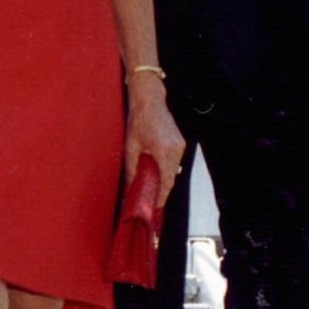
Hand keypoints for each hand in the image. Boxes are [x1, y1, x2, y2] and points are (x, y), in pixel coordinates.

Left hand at [125, 77, 185, 206]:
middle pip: (171, 179)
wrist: (149, 99)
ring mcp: (181, 146)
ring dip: (163, 181)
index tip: (153, 209)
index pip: (166, 183)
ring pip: (173, 172)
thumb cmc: (138, 119)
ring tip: (151, 191)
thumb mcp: (130, 147)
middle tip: (149, 204)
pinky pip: (174, 163)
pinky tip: (155, 175)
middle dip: (161, 192)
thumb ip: (131, 170)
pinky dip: (166, 171)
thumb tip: (128, 189)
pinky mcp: (180, 143)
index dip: (160, 198)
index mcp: (164, 151)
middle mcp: (177, 149)